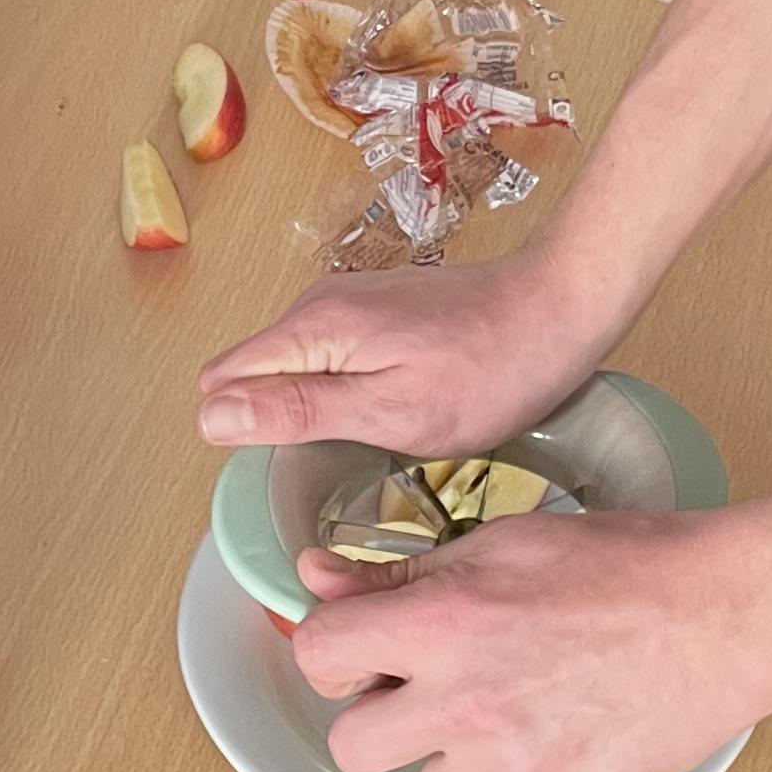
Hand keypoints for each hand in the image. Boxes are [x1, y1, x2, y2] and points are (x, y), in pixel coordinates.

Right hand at [199, 244, 614, 451]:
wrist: (560, 307)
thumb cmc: (489, 368)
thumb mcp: (391, 410)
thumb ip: (298, 411)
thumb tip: (211, 416)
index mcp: (312, 329)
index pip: (221, 381)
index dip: (242, 433)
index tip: (294, 468)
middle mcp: (319, 305)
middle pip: (253, 374)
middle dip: (276, 422)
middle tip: (342, 457)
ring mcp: (350, 304)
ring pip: (294, 368)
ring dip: (318, 408)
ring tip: (379, 436)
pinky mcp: (379, 310)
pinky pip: (332, 357)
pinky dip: (349, 389)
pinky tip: (399, 408)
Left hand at [291, 492, 771, 771]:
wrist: (729, 615)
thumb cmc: (627, 564)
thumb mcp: (503, 542)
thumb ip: (402, 571)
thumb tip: (319, 575)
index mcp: (444, 625)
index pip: (319, 656)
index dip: (334, 651)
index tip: (360, 648)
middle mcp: (469, 703)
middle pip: (353, 747)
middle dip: (377, 718)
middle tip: (424, 688)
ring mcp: (519, 763)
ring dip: (459, 750)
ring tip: (519, 698)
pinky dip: (536, 766)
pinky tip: (577, 718)